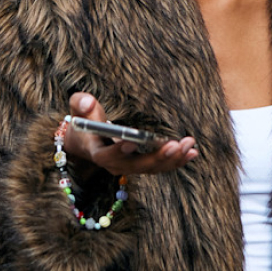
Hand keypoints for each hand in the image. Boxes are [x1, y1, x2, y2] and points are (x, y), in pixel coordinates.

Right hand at [65, 92, 198, 178]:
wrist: (88, 140)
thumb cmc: (85, 121)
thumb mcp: (78, 108)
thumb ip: (80, 104)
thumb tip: (86, 102)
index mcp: (98, 152)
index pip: (108, 155)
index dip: (119, 151)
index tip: (131, 142)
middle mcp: (115, 164)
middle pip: (138, 166)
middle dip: (158, 157)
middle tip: (176, 145)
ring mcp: (130, 167)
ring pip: (153, 168)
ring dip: (173, 159)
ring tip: (189, 146)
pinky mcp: (142, 165)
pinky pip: (161, 167)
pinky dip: (177, 161)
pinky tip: (193, 152)